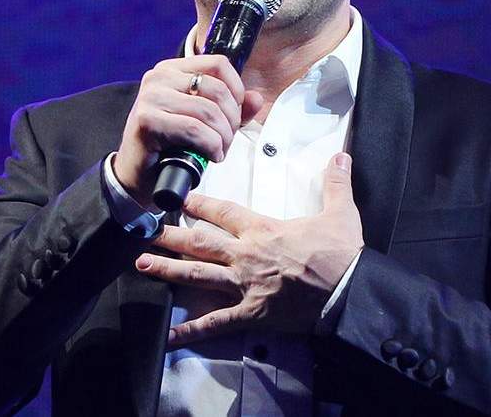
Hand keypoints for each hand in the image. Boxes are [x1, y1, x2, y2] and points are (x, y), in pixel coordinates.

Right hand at [114, 55, 262, 207]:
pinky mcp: (147, 119)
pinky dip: (210, 145)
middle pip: (217, 89)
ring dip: (222, 137)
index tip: (235, 115)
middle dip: (231, 120)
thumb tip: (257, 99)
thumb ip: (231, 109)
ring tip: (219, 150)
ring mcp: (151, 97)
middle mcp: (159, 77)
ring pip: (208, 111)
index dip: (237, 90)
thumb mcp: (205, 122)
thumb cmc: (170, 146)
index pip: (219, 64)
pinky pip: (194, 129)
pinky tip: (210, 156)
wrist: (138, 174)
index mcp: (173, 69)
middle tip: (226, 140)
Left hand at [136, 153, 363, 346]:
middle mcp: (245, 255)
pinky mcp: (250, 314)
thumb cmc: (342, 254)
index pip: (223, 211)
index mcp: (263, 230)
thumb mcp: (342, 213)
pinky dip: (191, 331)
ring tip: (141, 265)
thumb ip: (335, 183)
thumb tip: (342, 155)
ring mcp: (244, 286)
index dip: (200, 203)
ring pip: (197, 275)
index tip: (181, 199)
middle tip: (143, 231)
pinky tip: (170, 335)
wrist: (349, 292)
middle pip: (199, 242)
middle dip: (169, 235)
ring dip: (167, 270)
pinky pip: (215, 323)